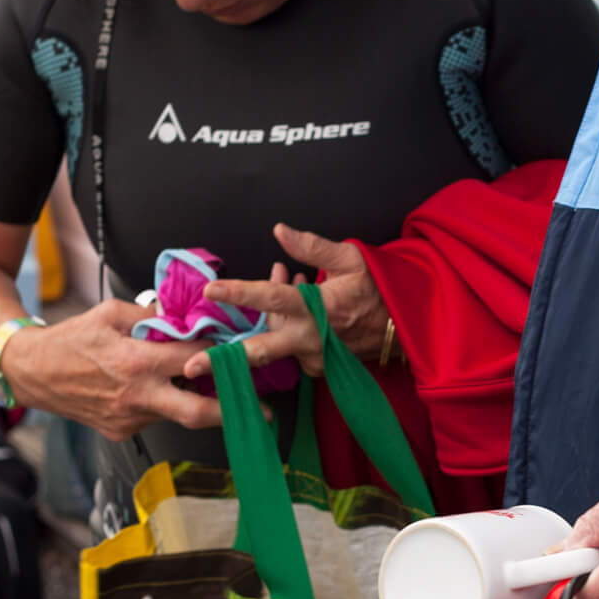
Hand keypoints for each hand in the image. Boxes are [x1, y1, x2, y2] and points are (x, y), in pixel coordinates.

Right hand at [0, 298, 227, 439]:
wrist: (30, 372)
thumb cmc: (70, 339)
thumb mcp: (111, 313)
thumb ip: (151, 316)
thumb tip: (185, 313)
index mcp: (135, 362)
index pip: (193, 359)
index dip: (221, 354)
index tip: (241, 349)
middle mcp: (136, 396)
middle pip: (197, 412)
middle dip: (233, 412)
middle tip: (262, 411)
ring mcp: (128, 419)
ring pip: (175, 414)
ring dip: (194, 401)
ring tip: (209, 387)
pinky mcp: (120, 432)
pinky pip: (154, 419)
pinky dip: (165, 405)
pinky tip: (163, 390)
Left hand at [195, 225, 391, 380]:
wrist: (406, 327)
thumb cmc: (378, 288)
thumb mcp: (351, 258)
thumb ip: (312, 246)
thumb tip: (279, 230)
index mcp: (317, 306)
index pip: (272, 297)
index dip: (241, 292)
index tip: (212, 290)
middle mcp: (311, 337)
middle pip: (262, 350)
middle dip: (225, 360)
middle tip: (193, 367)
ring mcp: (314, 357)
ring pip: (272, 347)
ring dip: (262, 326)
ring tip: (280, 293)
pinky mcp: (318, 368)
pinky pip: (288, 349)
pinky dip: (284, 329)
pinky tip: (296, 309)